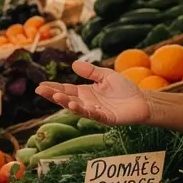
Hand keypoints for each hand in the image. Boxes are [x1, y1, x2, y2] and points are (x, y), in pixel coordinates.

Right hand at [36, 60, 150, 125]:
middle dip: (53, 95)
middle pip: (67, 99)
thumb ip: (91, 71)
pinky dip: (83, 110)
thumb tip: (74, 64)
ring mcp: (95, 111)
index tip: (40, 86)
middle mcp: (87, 103)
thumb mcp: (106, 75)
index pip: (66, 90)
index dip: (53, 88)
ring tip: (55, 96)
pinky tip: (74, 105)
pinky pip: (92, 114)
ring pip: (77, 108)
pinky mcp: (106, 118)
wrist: (143, 101)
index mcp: (85, 93)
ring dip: (65, 103)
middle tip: (40, 91)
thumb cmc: (125, 89)